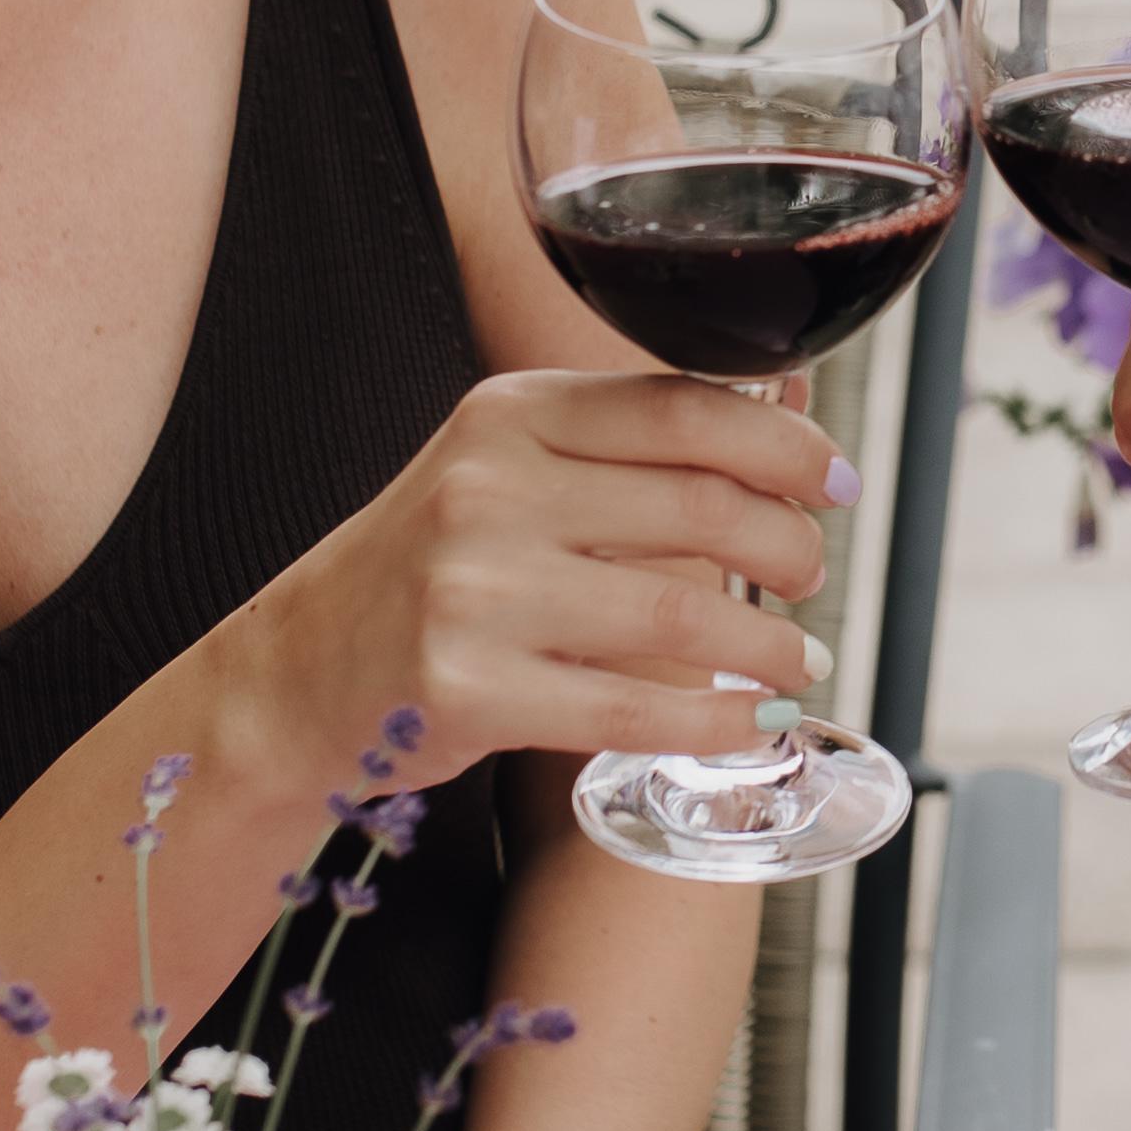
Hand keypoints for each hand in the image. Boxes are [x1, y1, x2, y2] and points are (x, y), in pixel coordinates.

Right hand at [239, 371, 843, 780]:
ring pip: (683, 612)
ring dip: (772, 646)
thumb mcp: (507, 473)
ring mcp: (473, 590)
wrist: (295, 676)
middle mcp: (488, 487)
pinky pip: (633, 707)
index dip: (785, 444)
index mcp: (508, 414)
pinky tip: (753, 722)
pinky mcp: (468, 689)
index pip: (683, 407)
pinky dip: (718, 721)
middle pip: (701, 504)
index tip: (835, 482)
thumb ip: (628, 449)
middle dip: (790, 549)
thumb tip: (788, 412)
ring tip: (799, 662)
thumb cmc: (430, 572)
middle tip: (814, 578)